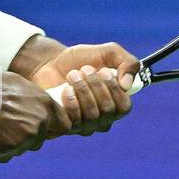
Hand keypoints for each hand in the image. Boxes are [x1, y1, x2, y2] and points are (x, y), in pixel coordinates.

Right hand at [0, 70, 72, 162]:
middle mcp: (40, 123)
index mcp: (46, 105)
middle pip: (40, 140)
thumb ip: (33, 97)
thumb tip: (37, 104)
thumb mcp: (18, 83)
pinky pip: (6, 155)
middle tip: (8, 127)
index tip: (43, 128)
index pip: (64, 126)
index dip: (52, 129)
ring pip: (22, 148)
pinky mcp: (9, 150)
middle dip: (27, 137)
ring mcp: (25, 138)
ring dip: (12, 144)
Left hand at [24, 42, 139, 135]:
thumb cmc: (81, 60)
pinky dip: (71, 101)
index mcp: (116, 103)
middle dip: (96, 85)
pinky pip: (74, 122)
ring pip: (92, 116)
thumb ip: (127, 62)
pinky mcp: (67, 126)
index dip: (115, 89)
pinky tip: (65, 89)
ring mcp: (85, 125)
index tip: (103, 70)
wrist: (50, 63)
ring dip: (83, 90)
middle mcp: (103, 119)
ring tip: (72, 75)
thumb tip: (127, 85)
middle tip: (84, 69)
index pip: (124, 107)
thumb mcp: (108, 52)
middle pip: (108, 110)